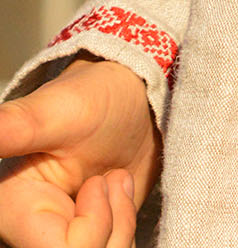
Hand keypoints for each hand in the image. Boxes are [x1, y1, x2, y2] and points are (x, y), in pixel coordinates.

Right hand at [0, 60, 158, 247]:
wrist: (130, 104)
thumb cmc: (92, 99)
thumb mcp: (57, 110)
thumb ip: (14, 125)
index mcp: (13, 208)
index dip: (92, 226)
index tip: (97, 182)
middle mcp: (28, 233)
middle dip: (113, 227)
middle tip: (111, 179)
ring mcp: (55, 240)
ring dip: (123, 227)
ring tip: (116, 183)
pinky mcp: (82, 244)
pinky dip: (126, 234)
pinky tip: (120, 202)